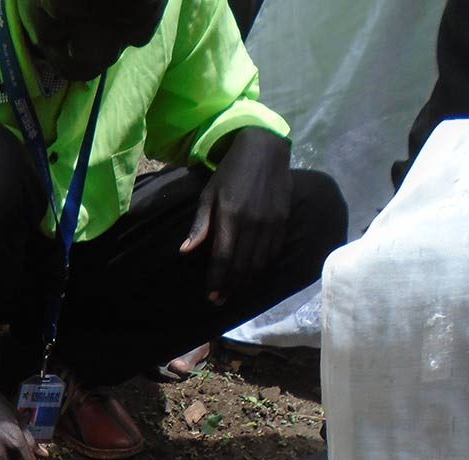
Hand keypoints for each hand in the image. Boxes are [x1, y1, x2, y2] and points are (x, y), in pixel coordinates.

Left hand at [181, 127, 292, 302]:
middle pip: (242, 265)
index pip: (223, 258)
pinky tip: (252, 275)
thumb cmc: (230, 172)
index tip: (210, 296)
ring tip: (234, 292)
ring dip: (246, 281)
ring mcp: (271, 222)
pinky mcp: (284, 221)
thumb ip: (200, 225)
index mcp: (231, 216)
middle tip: (219, 300)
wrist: (265, 150)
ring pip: (259, 262)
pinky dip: (262, 267)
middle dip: (230, 286)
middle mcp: (253, 222)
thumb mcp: (208, 195)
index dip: (217, 280)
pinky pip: (274, 252)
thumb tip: (184, 252)